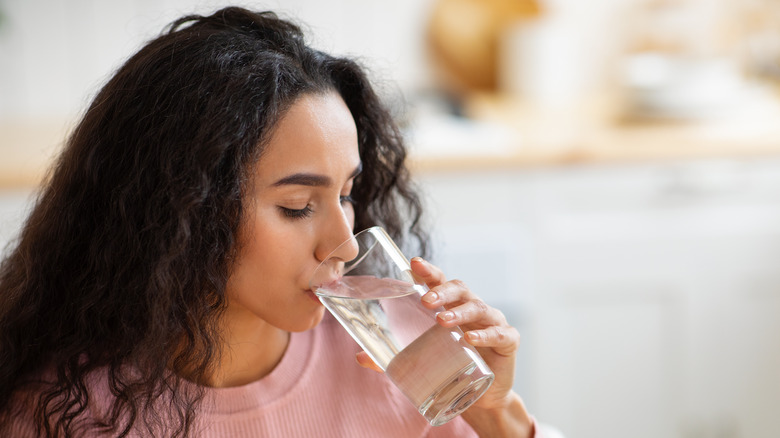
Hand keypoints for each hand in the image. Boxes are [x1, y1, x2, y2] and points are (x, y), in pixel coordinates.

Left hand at [355, 257, 520, 407]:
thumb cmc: (450, 368)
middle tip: (425, 300)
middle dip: (442, 291)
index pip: (439, 282)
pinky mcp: (508, 341)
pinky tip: (471, 340)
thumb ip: (391, 358)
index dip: (428, 271)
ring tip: (442, 321)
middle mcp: (472, 309)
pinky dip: (486, 335)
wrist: (482, 398)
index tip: (414, 263)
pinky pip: (500, 333)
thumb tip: (359, 356)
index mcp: (451, 306)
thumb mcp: (421, 361)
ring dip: (460, 312)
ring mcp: (492, 323)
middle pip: (460, 289)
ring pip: (478, 308)